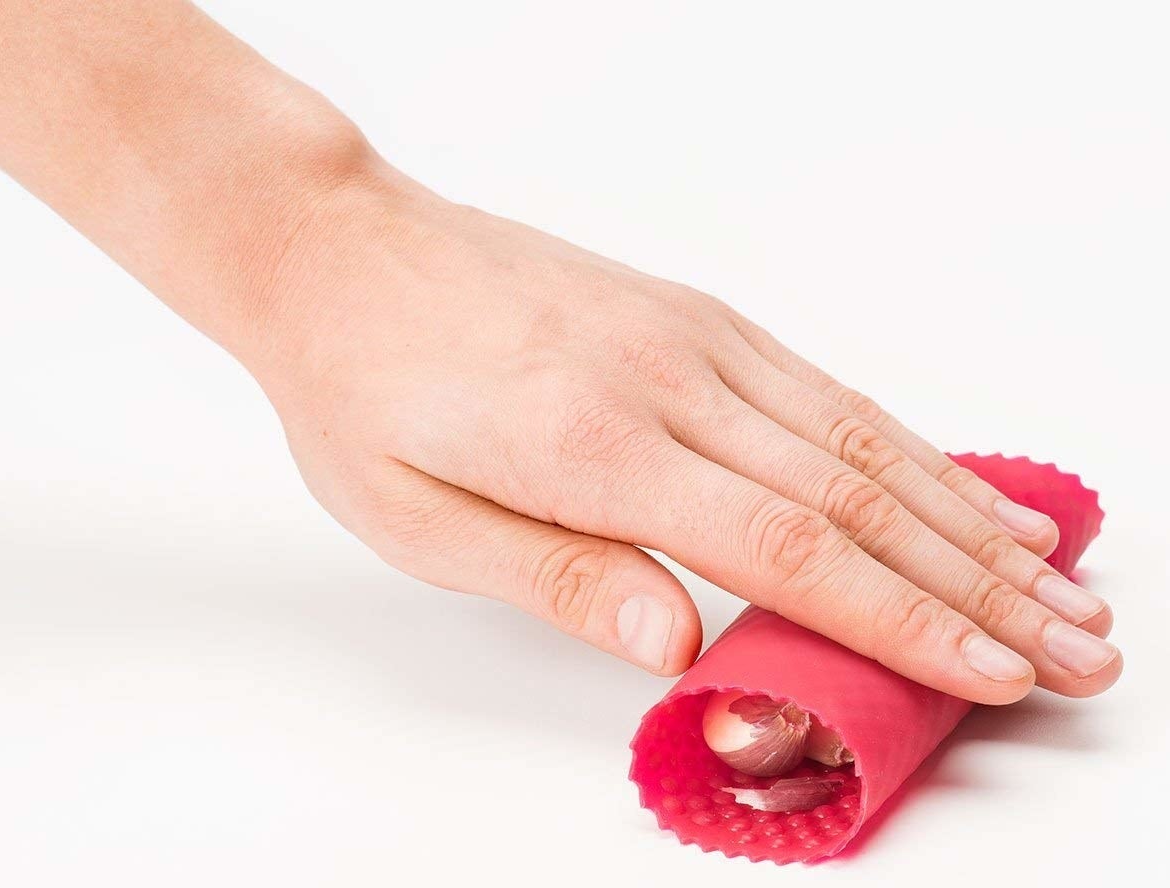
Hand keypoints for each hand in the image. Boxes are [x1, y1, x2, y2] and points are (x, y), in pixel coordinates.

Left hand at [242, 159, 1119, 704]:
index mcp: (597, 445)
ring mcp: (693, 338)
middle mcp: (669, 380)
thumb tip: (674, 644)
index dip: (906, 620)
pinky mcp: (695, 317)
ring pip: (864, 436)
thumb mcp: (421, 518)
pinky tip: (956, 481)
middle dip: (983, 585)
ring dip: (972, 516)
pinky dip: (909, 443)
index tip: (998, 670)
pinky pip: (825, 389)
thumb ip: (557, 578)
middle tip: (1080, 646)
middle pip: (860, 498)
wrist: (343, 252)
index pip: (791, 550)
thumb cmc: (367, 389)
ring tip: (1059, 578)